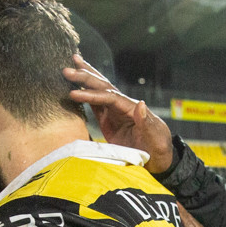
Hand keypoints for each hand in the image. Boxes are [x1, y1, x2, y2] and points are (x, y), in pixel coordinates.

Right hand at [64, 54, 174, 171]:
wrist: (157, 161)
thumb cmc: (158, 151)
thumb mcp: (156, 140)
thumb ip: (147, 124)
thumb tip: (141, 104)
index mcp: (132, 109)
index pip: (109, 97)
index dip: (92, 94)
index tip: (74, 93)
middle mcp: (123, 106)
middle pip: (102, 87)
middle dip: (85, 77)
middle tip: (67, 69)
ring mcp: (115, 112)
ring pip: (98, 90)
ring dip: (85, 78)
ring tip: (70, 66)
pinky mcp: (108, 120)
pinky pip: (95, 104)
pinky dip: (84, 94)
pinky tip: (74, 87)